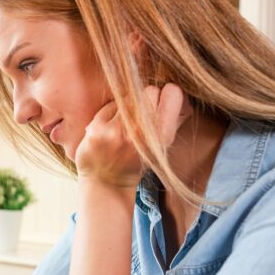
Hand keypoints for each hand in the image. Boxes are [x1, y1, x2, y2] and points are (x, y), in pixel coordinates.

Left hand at [75, 83, 190, 189]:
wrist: (107, 184)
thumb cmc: (136, 162)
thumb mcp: (161, 146)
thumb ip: (171, 119)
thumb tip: (177, 91)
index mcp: (162, 138)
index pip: (173, 93)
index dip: (168, 94)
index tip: (163, 101)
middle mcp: (140, 133)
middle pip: (150, 91)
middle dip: (148, 99)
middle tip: (142, 114)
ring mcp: (116, 130)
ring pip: (129, 96)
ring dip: (128, 106)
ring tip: (125, 125)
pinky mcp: (96, 128)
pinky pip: (110, 105)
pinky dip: (111, 113)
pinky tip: (110, 129)